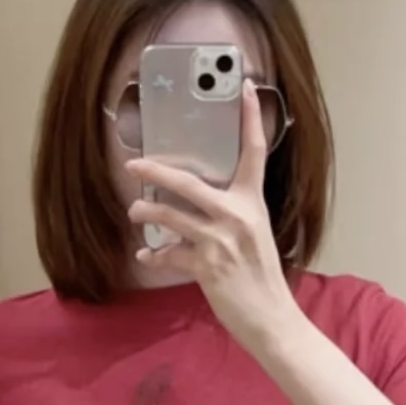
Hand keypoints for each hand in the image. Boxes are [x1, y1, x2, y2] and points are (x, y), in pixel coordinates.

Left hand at [125, 79, 303, 353]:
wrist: (270, 317)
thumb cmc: (261, 279)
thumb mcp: (253, 237)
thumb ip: (230, 216)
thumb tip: (195, 207)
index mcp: (252, 203)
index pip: (253, 152)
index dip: (249, 118)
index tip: (242, 86)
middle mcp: (237, 216)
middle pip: (189, 182)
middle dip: (157, 171)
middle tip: (135, 164)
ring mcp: (221, 240)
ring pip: (172, 215)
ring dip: (148, 213)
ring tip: (137, 212)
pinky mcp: (207, 266)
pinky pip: (171, 253)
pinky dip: (155, 255)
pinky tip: (146, 256)